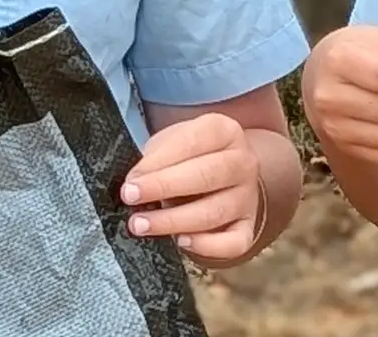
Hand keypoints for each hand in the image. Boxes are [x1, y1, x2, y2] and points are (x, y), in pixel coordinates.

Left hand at [120, 113, 263, 263]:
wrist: (224, 178)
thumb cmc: (188, 158)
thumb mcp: (172, 143)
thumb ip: (155, 158)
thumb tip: (134, 183)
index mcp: (225, 132)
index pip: (194, 141)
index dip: (160, 161)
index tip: (132, 179)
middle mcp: (243, 163)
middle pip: (207, 175)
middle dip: (164, 187)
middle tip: (130, 197)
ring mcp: (248, 198)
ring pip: (214, 212)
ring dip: (173, 220)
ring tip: (141, 225)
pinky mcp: (248, 228)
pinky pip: (233, 243)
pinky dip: (206, 245)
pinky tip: (181, 241)